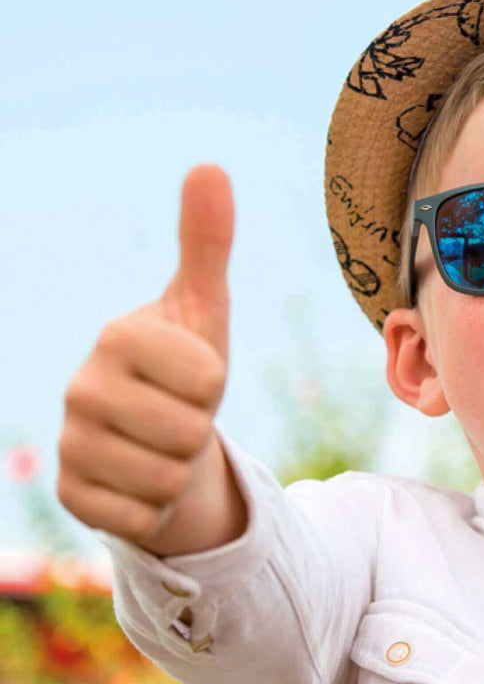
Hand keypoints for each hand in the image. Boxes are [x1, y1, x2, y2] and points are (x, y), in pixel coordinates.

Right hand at [57, 165, 234, 542]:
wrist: (163, 433)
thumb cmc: (187, 365)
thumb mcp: (206, 307)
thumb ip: (207, 242)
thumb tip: (210, 165)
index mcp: (117, 336)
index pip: (205, 378)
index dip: (213, 382)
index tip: (191, 373)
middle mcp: (79, 388)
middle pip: (187, 432)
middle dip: (200, 429)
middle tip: (179, 413)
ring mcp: (69, 445)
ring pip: (167, 478)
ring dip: (180, 467)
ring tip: (162, 443)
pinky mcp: (71, 497)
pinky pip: (143, 517)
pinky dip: (157, 506)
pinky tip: (141, 480)